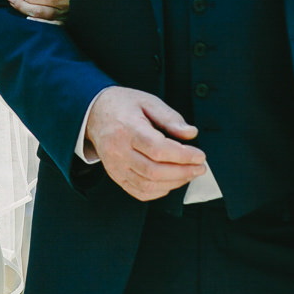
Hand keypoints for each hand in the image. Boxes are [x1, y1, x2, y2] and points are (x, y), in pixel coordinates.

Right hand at [83, 85, 206, 200]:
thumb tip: (190, 133)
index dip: (182, 156)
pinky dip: (159, 191)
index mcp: (127, 128)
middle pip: (154, 171)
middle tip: (199, 167)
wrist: (94, 113)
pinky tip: (171, 182)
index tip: (200, 156)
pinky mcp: (115, 175)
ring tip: (188, 173)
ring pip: (148, 184)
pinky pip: (139, 191)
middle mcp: (118, 150)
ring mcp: (115, 166)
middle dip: (183, 172)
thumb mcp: (148, 101)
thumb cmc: (123, 106)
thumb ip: (170, 117)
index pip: (158, 149)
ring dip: (174, 183)